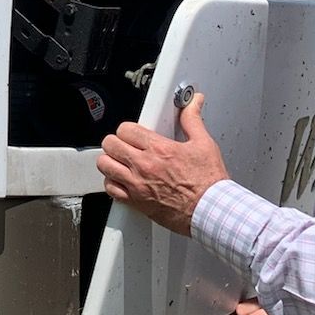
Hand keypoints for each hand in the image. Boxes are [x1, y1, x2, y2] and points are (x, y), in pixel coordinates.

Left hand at [96, 92, 229, 235]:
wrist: (210, 211)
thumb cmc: (209, 183)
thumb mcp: (204, 145)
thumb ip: (193, 120)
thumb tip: (193, 103)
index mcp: (159, 149)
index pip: (125, 129)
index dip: (128, 129)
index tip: (134, 134)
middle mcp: (144, 166)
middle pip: (110, 144)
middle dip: (116, 142)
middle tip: (125, 145)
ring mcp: (137, 185)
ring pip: (105, 165)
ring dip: (111, 161)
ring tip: (121, 161)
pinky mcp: (136, 202)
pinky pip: (110, 189)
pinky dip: (113, 183)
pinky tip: (122, 180)